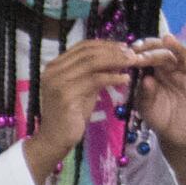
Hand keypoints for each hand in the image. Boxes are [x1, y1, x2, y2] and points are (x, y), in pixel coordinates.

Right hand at [20, 39, 141, 181]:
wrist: (54, 139)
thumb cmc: (70, 116)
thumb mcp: (82, 89)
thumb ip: (93, 74)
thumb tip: (116, 59)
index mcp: (55, 66)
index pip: (82, 46)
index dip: (105, 44)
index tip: (124, 47)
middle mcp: (53, 70)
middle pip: (88, 52)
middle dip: (113, 51)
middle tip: (132, 54)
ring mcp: (58, 82)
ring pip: (92, 63)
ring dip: (115, 61)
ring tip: (132, 63)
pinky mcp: (65, 95)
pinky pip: (94, 80)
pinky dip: (112, 77)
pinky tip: (125, 79)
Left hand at [127, 33, 185, 154]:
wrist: (175, 136)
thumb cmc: (159, 116)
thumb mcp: (146, 107)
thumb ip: (145, 94)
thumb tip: (146, 79)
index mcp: (160, 70)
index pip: (153, 53)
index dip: (143, 49)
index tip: (131, 49)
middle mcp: (175, 69)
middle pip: (168, 52)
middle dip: (155, 49)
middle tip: (143, 47)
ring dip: (178, 48)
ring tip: (169, 40)